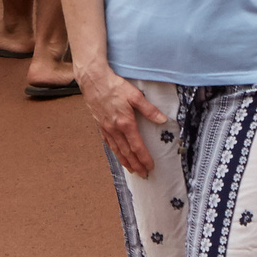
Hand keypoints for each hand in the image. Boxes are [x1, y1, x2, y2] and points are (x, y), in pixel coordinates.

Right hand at [81, 61, 169, 178]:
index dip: (144, 157)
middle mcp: (114, 129)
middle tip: (143, 174)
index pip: (137, 146)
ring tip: (132, 170)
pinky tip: (118, 155)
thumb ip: (149, 110)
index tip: (150, 166)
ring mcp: (105, 128)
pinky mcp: (100, 125)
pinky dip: (114, 152)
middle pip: (126, 152)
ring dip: (125, 161)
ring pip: (116, 150)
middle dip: (136, 164)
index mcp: (125, 123)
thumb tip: (163, 120)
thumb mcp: (136, 96)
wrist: (94, 81)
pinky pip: (108, 143)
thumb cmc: (115, 86)